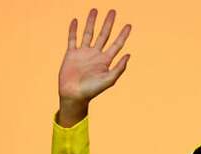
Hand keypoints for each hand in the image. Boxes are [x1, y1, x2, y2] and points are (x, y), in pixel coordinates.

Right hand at [58, 9, 130, 125]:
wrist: (74, 95)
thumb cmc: (92, 91)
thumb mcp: (109, 80)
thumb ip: (119, 68)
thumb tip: (129, 54)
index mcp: (105, 61)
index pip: (116, 44)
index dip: (123, 35)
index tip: (129, 25)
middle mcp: (95, 55)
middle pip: (104, 35)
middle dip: (108, 23)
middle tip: (113, 11)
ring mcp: (83, 53)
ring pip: (88, 33)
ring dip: (91, 22)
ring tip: (94, 10)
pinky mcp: (71, 54)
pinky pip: (73, 39)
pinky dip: (73, 30)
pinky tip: (75, 21)